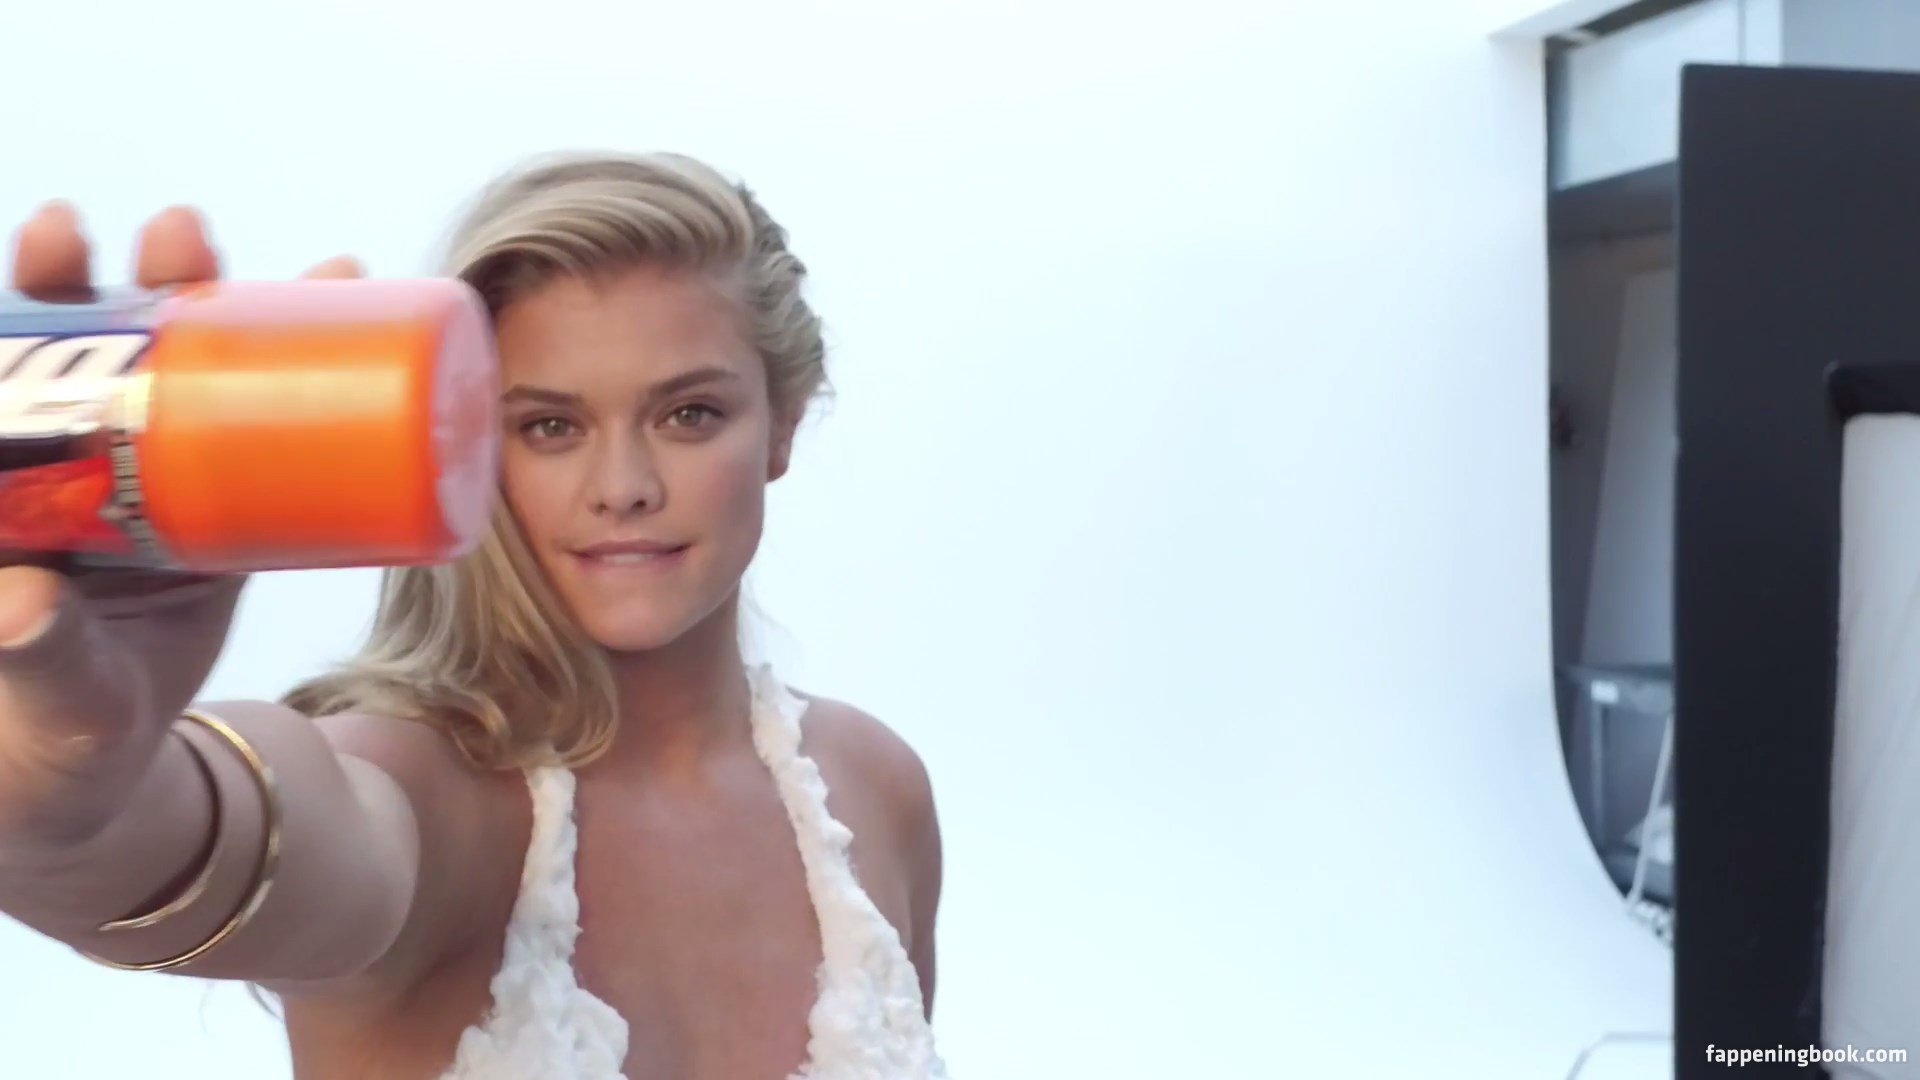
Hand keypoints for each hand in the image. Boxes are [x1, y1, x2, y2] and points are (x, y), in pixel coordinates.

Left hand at [0, 202, 362, 856]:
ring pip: (186, 379)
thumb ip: (32, 652)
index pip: (20, 369)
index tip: (58, 239)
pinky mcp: (215, 521)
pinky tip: (347, 318)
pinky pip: (263, 437)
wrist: (106, 791)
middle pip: (102, 348)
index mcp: (16, 485)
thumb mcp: (41, 695)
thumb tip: (20, 598)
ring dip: (223, 309)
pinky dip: (310, 383)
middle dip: (132, 278)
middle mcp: (74, 469)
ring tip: (289, 264)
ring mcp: (150, 489)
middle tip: (179, 237)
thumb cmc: (44, 745)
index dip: (37, 296)